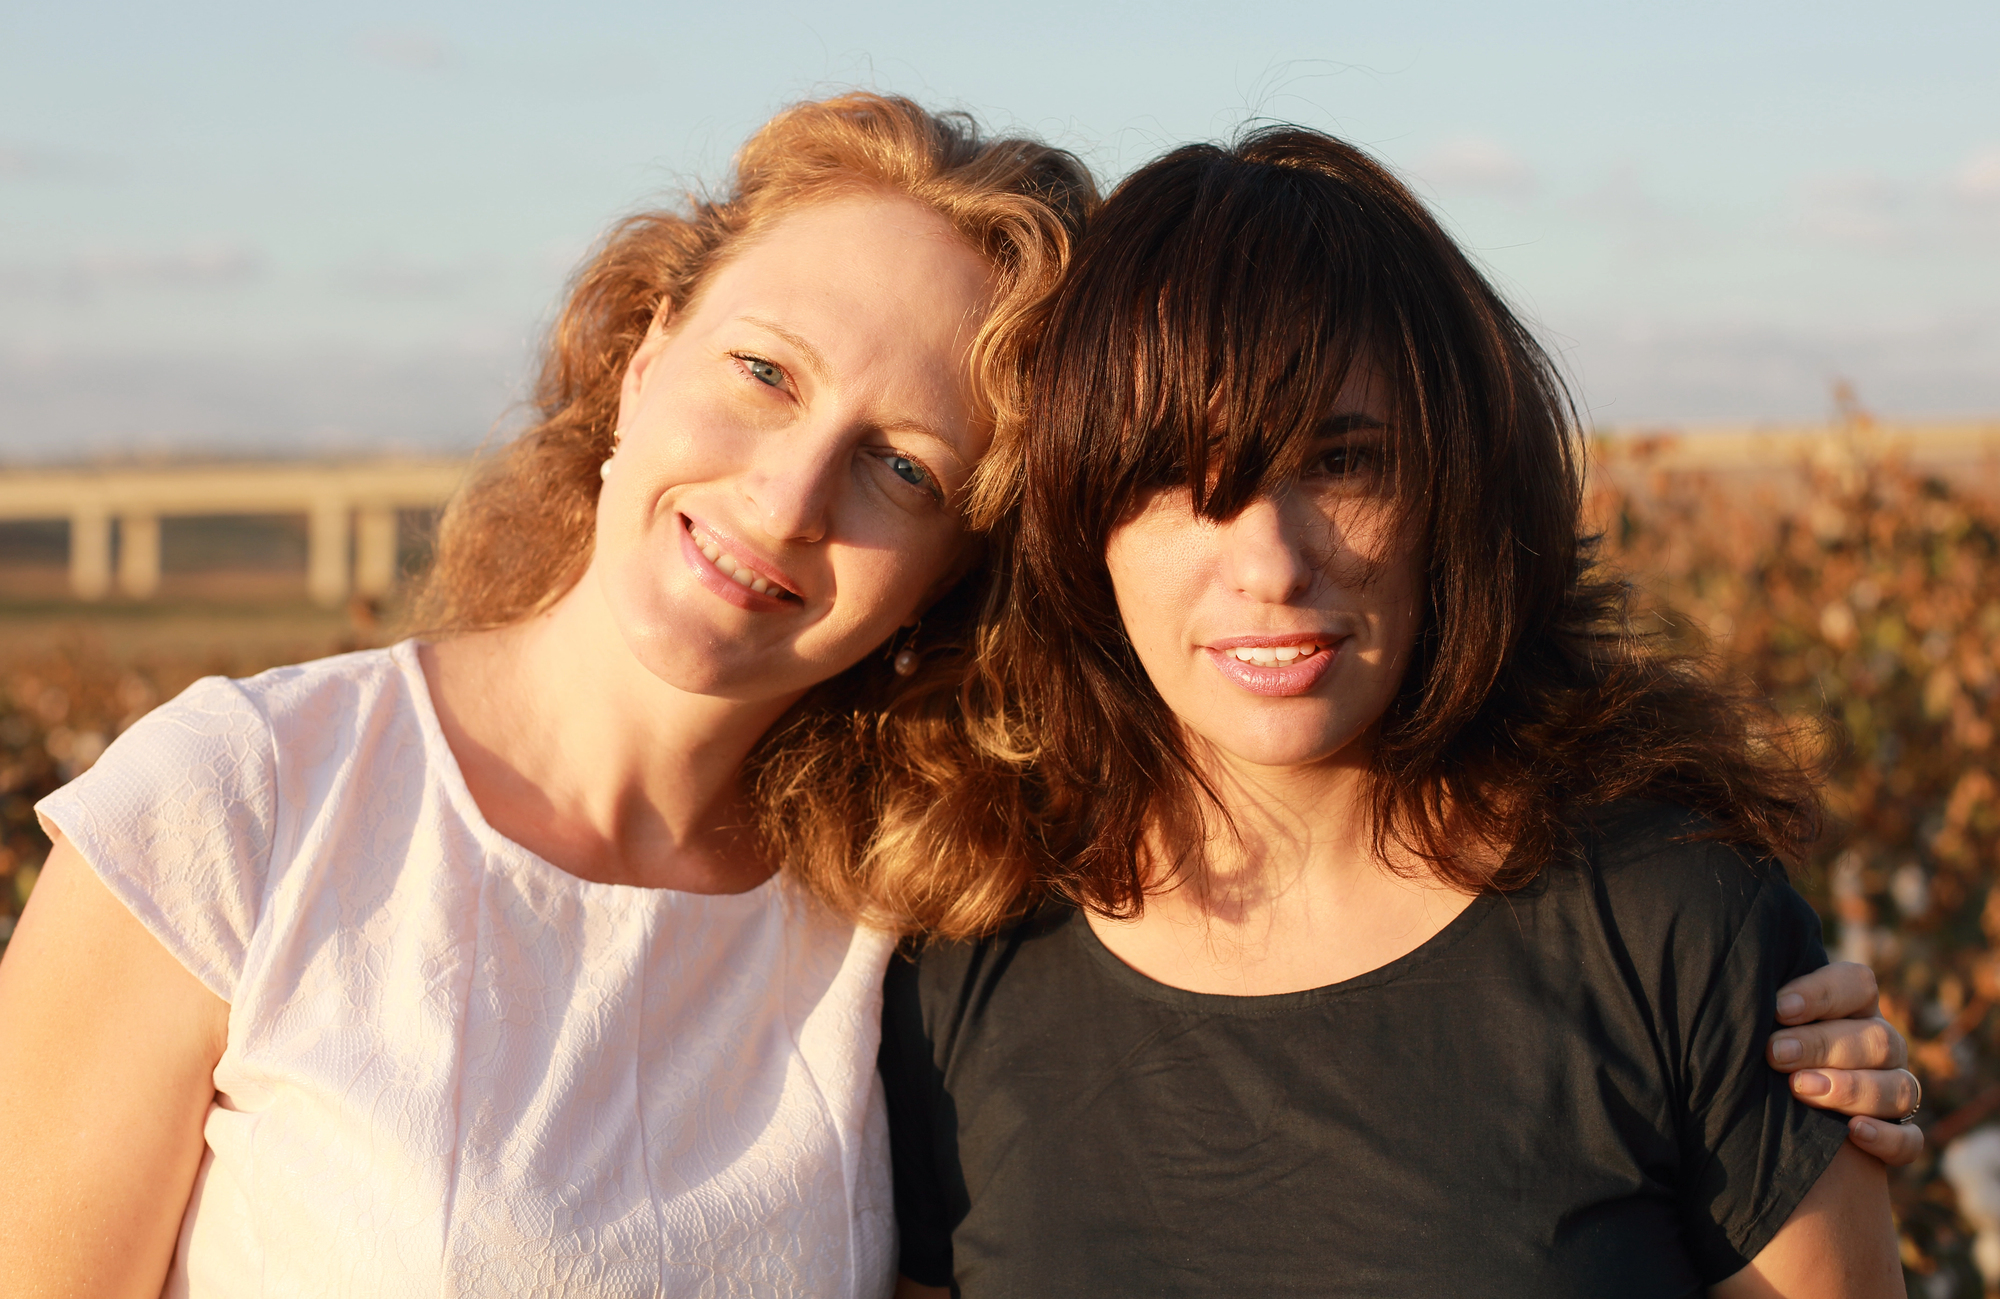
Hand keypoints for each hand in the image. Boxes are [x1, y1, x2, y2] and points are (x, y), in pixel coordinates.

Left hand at [1767, 961, 1923, 1166]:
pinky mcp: (1897, 1135)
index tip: (1777, 1008)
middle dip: (1822, 1045)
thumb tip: (1733, 993)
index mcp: (1852, 1007)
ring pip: (1899, 1087)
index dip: (1822, 993)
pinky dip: (1888, 1138)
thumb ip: (1760, 1007)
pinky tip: (1854, 1133)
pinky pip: (1910, 1140)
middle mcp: (1881, 1046)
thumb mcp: (1761, 1024)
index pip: (1858, 984)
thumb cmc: (1756, 1051)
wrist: (1766, 1116)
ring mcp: (1894, 1090)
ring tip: (1800, 1088)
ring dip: (1851, 1088)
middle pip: (1877, 1039)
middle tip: (1775, 1053)